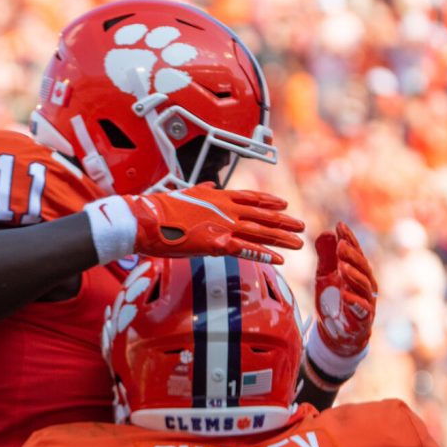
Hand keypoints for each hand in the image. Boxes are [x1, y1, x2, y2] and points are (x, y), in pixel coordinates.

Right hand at [84, 186, 304, 264]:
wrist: (146, 219)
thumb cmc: (160, 210)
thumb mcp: (184, 195)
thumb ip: (201, 192)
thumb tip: (210, 187)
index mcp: (217, 197)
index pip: (251, 198)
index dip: (270, 202)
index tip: (285, 205)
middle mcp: (225, 209)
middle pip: (262, 215)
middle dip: (283, 222)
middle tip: (301, 227)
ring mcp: (222, 225)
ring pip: (260, 231)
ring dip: (281, 238)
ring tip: (298, 243)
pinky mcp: (217, 243)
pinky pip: (247, 249)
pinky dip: (265, 254)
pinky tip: (279, 259)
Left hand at [313, 222, 376, 357]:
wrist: (337, 333)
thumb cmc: (334, 301)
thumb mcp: (326, 276)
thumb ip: (326, 256)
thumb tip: (326, 233)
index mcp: (358, 270)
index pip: (355, 251)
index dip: (349, 238)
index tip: (339, 225)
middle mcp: (366, 283)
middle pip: (361, 266)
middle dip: (351, 255)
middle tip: (340, 244)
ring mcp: (367, 301)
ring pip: (363, 285)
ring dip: (353, 275)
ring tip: (342, 266)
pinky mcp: (363, 318)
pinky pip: (362, 308)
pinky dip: (355, 301)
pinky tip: (345, 294)